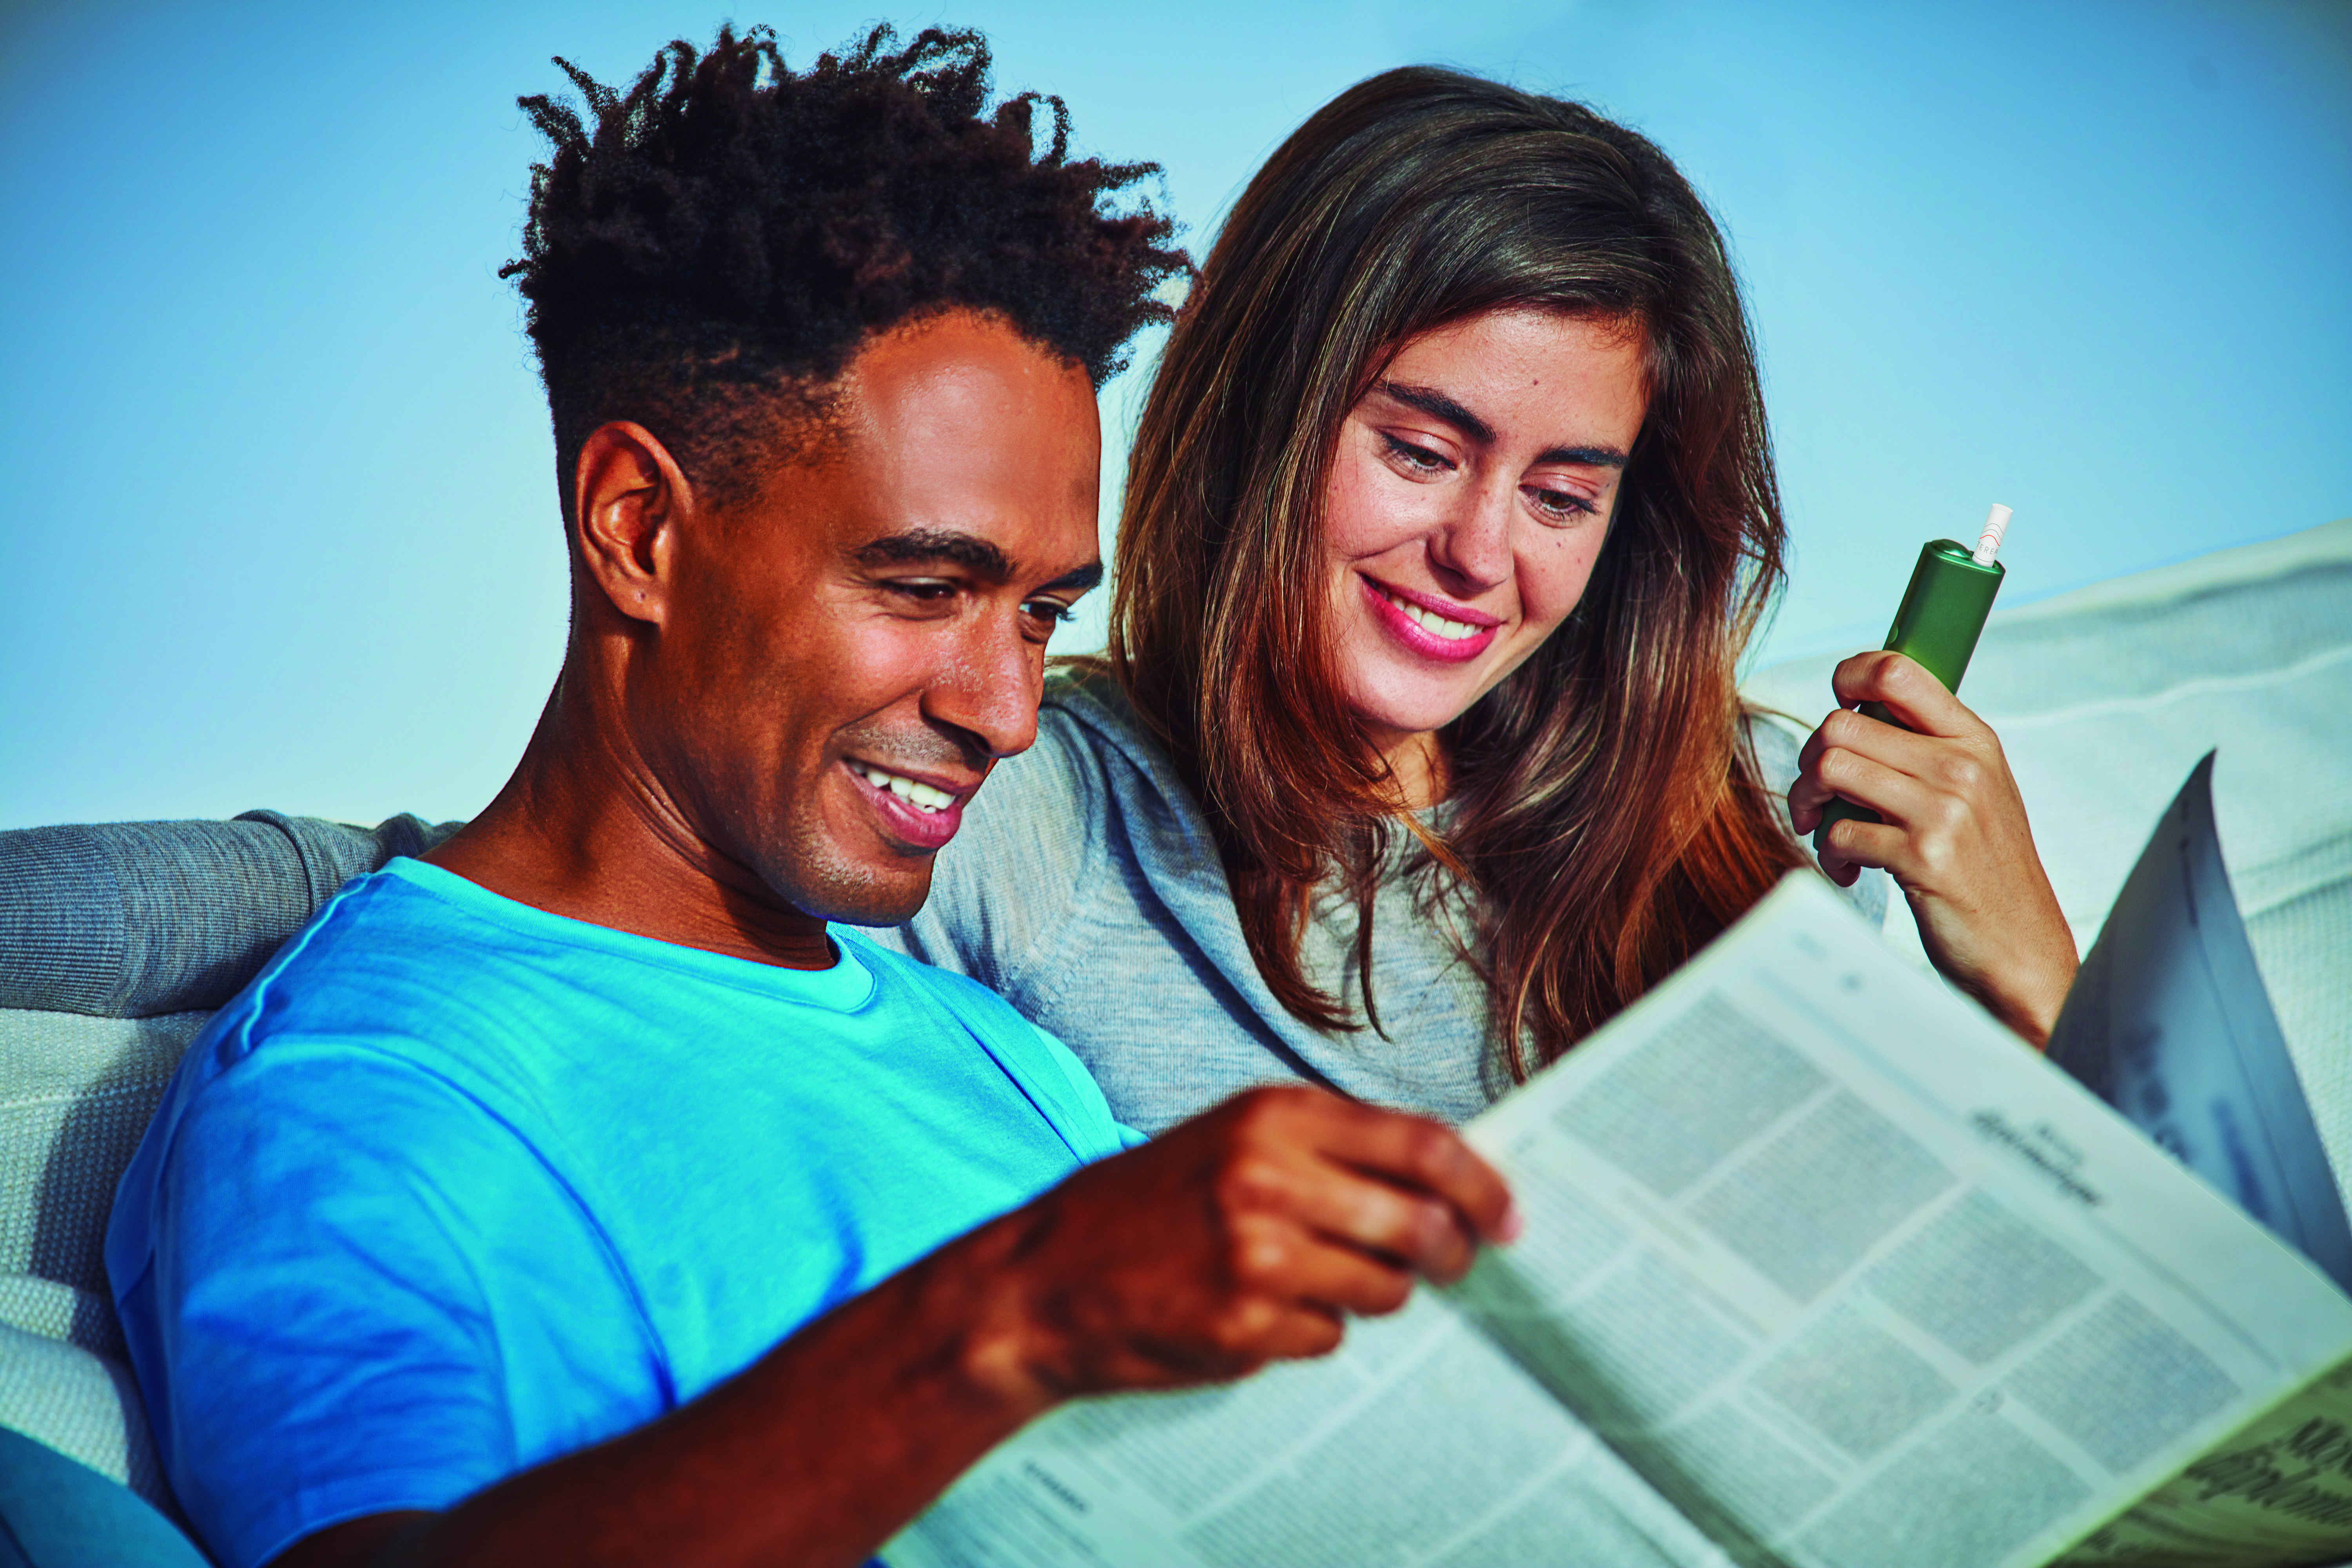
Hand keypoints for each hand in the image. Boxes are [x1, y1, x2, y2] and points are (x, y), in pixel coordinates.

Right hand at [960, 1085, 1517, 1409]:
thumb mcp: (1232, 1139)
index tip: (1511, 1217)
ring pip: (1384, 1290)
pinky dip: (1311, 1332)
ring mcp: (1257, 1256)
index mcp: (1273, 1117)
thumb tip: (1445, 1177)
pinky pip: (1329, 1339)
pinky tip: (1257, 1313)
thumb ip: (1330, 1148)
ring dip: (1370, 1294)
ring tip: (1312, 1280)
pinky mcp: (1245, 1326)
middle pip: (1422, 1224)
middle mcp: (1269, 1178)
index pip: (1425, 1146)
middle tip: (1451, 1264)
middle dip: (1452, 1254)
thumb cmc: (1144, 1206)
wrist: (1041, 1282)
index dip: (1486, 1185)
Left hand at [1788, 650, 2077, 1045]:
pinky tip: (1851, 869)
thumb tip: (1851, 716)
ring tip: (1823, 830)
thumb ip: (1924, 749)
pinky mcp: (1923, 856)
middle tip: (1816, 798)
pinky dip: (1830, 854)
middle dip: (1810, 763)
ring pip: (1830, 769)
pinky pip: (1839, 832)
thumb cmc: (1984, 870)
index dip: (1848, 676)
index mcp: (1974, 739)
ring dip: (1809, 804)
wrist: (2022, 948)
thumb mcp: (1972, 793)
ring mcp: (1945, 810)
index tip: (1835, 707)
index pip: (1897, 670)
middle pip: (1840, 726)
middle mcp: (1961, 766)